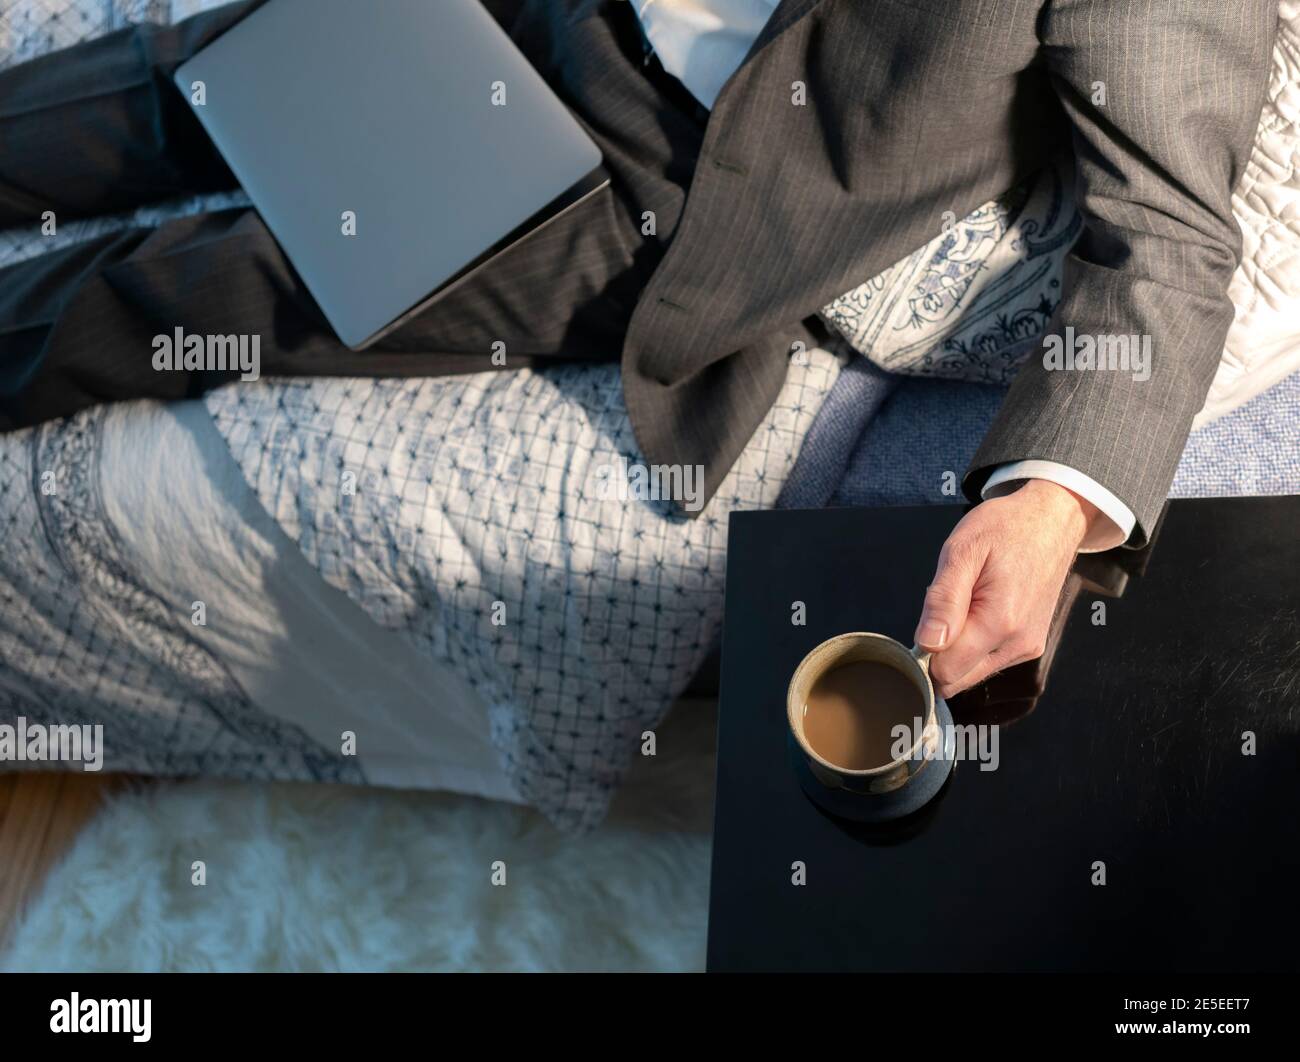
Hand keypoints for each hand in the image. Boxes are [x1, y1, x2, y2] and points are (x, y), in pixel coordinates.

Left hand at [913, 480, 1098, 698]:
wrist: (1052, 520)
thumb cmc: (1006, 528)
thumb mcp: (962, 551)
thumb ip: (943, 600)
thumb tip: (927, 644)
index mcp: (999, 622)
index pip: (945, 671)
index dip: (923, 653)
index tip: (924, 622)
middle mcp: (1018, 644)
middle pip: (958, 678)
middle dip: (940, 653)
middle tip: (944, 609)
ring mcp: (1027, 647)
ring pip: (972, 672)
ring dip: (957, 647)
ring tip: (966, 604)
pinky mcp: (1030, 644)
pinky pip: (989, 660)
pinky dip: (974, 644)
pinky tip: (978, 610)